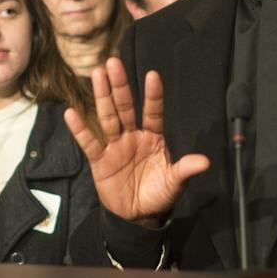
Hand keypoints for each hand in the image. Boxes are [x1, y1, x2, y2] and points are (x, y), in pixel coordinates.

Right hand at [64, 56, 209, 224]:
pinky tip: (71, 113)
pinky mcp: (100, 160)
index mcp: (154, 137)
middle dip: (120, 86)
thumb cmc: (159, 193)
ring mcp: (116, 146)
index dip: (153, 96)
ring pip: (108, 118)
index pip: (153, 112)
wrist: (138, 215)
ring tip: (97, 75)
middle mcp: (133, 136)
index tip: (153, 75)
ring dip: (102, 97)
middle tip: (113, 62)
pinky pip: (89, 143)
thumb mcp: (175, 182)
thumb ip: (186, 169)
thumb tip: (204, 162)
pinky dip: (80, 130)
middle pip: (126, 107)